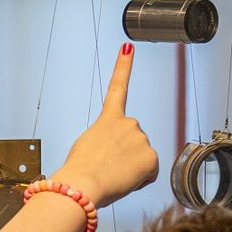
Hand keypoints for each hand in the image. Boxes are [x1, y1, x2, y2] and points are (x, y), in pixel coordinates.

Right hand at [52, 44, 158, 206]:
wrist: (82, 184)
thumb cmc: (79, 170)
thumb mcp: (88, 147)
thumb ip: (106, 141)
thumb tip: (114, 154)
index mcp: (109, 119)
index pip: (117, 87)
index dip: (123, 65)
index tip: (128, 47)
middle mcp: (129, 123)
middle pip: (133, 141)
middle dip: (125, 156)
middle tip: (108, 167)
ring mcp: (142, 139)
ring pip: (141, 159)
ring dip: (131, 169)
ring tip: (113, 174)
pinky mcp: (151, 156)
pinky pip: (149, 173)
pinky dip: (140, 180)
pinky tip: (125, 180)